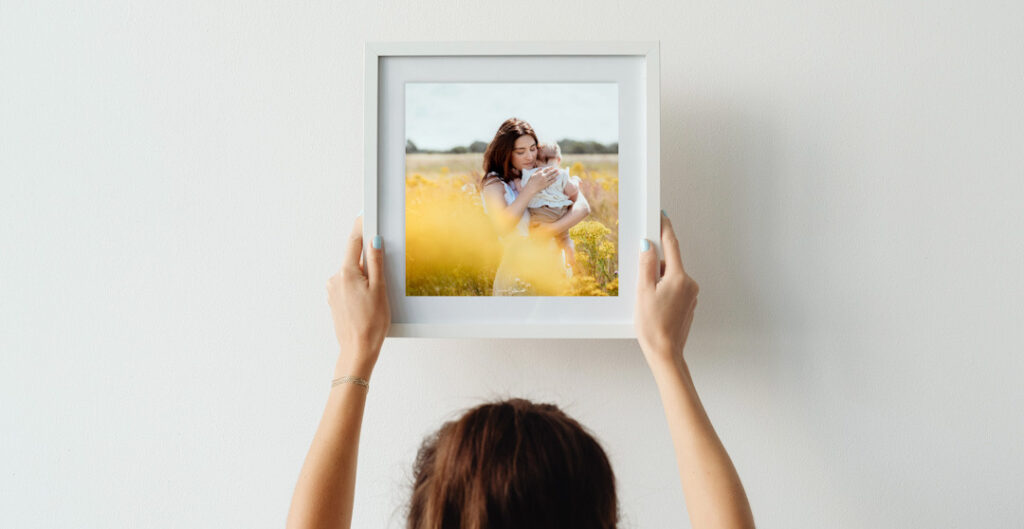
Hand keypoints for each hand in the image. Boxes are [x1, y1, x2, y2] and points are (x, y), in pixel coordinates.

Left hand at [326, 215, 389, 378]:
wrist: (357, 350)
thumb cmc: (371, 324)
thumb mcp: (380, 290)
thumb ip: (376, 263)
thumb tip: (374, 241)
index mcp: (346, 273)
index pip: (354, 242)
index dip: (362, 227)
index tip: (366, 215)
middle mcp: (335, 279)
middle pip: (354, 258)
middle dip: (369, 260)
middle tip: (383, 272)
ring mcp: (333, 290)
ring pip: (353, 273)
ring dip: (366, 277)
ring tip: (377, 296)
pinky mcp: (335, 300)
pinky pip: (349, 285)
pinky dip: (360, 287)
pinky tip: (369, 302)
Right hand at [521, 166, 558, 195]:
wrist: (531, 188)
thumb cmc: (531, 182)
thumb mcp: (533, 174)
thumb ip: (537, 171)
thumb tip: (541, 167)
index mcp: (540, 173)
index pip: (546, 169)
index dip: (550, 168)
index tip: (553, 167)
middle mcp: (543, 176)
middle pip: (550, 172)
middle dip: (554, 170)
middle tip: (557, 169)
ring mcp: (545, 180)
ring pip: (551, 176)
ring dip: (555, 174)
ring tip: (559, 173)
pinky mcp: (546, 184)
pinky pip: (551, 182)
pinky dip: (554, 180)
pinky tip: (557, 178)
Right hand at [635, 213, 699, 372]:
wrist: (666, 353)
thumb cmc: (653, 326)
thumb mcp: (643, 292)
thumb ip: (646, 266)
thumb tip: (648, 245)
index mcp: (679, 278)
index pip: (672, 245)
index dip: (665, 229)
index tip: (662, 215)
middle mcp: (689, 283)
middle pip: (670, 262)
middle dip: (655, 262)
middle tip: (641, 273)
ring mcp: (691, 295)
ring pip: (671, 276)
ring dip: (658, 279)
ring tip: (645, 297)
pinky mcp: (688, 304)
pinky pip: (674, 288)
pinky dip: (663, 289)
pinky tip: (653, 304)